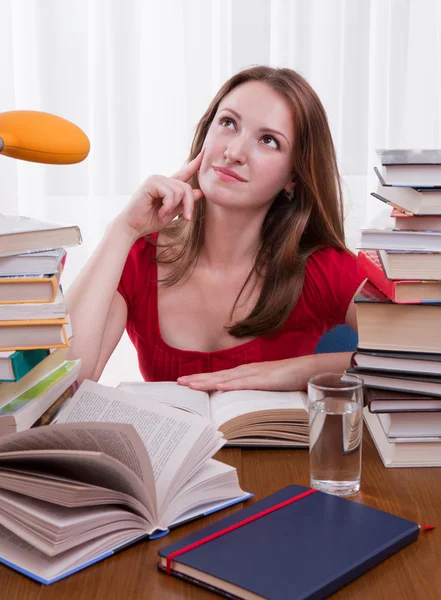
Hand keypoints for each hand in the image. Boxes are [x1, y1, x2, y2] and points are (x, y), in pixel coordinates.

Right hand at [113, 150, 204, 241]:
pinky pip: (170, 194)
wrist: (133, 226)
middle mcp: (162, 179)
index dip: (195, 163)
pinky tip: (160, 212)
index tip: (205, 151)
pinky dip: (167, 207)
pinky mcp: (151, 183)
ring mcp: (156, 179)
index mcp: (168, 185)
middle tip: (184, 218)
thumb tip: (201, 192)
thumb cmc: (149, 220)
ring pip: (180, 191)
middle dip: (188, 205)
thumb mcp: (172, 212)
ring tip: (163, 215)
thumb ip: (184, 201)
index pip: (185, 172)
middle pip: (186, 188)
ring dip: (174, 208)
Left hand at [177, 359, 303, 391]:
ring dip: (207, 381)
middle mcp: (245, 371)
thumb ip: (251, 390)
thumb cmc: (287, 377)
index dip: (202, 379)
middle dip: (197, 379)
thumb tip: (238, 400)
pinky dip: (231, 384)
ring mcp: (254, 374)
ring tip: (191, 385)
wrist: (306, 368)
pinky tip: (219, 386)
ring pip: (226, 378)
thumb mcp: (265, 385)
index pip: (219, 377)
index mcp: (245, 373)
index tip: (185, 382)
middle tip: (178, 383)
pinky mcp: (264, 379)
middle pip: (217, 375)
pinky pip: (245, 383)